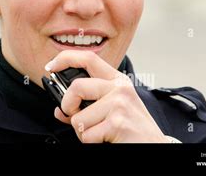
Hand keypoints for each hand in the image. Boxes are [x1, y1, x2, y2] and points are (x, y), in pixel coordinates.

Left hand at [45, 50, 168, 142]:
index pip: (88, 58)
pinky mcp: (117, 122)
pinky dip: (91, 141)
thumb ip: (86, 105)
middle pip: (76, 87)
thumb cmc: (131, 129)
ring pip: (78, 117)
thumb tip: (59, 110)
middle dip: (68, 105)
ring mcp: (119, 103)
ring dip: (83, 131)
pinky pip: (86, 134)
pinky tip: (107, 138)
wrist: (154, 147)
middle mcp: (119, 88)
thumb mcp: (111, 110)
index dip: (65, 58)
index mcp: (116, 80)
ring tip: (101, 132)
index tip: (50, 66)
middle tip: (74, 115)